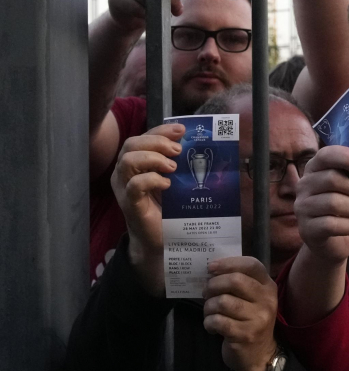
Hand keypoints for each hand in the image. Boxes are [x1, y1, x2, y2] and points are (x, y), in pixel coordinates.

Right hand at [111, 123, 185, 295]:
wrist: (162, 240)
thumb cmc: (169, 208)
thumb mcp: (176, 180)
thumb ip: (180, 163)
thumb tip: (201, 145)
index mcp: (136, 163)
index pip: (143, 137)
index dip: (161, 130)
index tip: (182, 131)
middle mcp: (125, 173)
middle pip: (131, 144)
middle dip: (157, 142)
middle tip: (178, 151)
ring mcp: (124, 188)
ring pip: (127, 160)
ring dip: (153, 158)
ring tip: (173, 167)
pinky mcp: (130, 204)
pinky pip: (134, 185)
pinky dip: (151, 180)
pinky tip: (167, 184)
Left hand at [203, 257, 279, 370]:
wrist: (259, 355)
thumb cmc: (249, 321)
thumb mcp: (252, 299)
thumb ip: (238, 284)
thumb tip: (211, 271)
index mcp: (268, 287)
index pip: (252, 265)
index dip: (229, 263)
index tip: (210, 268)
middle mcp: (267, 300)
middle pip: (235, 281)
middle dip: (213, 285)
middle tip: (206, 293)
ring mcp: (258, 318)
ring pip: (223, 302)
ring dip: (208, 307)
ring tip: (209, 313)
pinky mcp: (245, 335)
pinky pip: (218, 321)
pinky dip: (209, 323)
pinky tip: (212, 327)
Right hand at [294, 146, 348, 265]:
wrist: (330, 242)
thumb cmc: (343, 209)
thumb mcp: (348, 190)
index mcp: (315, 168)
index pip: (326, 155)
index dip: (347, 158)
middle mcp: (304, 185)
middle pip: (332, 180)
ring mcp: (302, 207)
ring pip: (333, 203)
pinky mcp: (307, 229)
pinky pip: (331, 224)